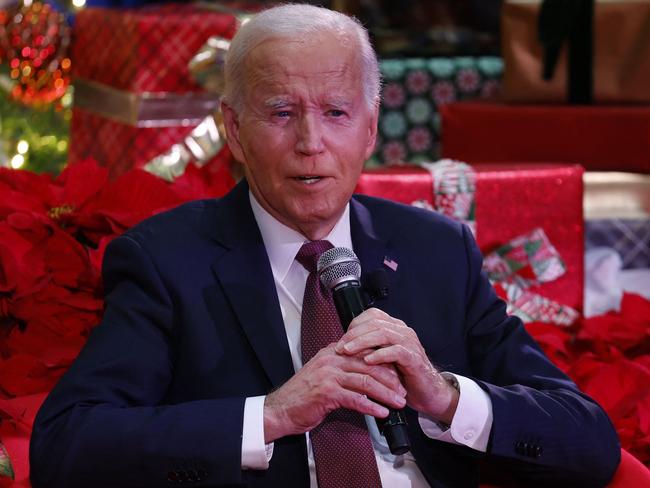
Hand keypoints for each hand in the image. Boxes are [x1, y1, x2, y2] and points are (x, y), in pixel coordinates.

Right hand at [263, 343, 406, 442]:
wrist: (280, 409)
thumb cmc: (303, 396)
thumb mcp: (324, 375)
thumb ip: (342, 370)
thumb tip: (366, 374)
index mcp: (333, 353)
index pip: (365, 353)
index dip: (385, 364)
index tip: (399, 375)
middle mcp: (332, 360)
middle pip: (369, 366)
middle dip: (390, 379)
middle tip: (404, 390)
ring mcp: (329, 375)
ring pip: (365, 381)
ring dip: (386, 393)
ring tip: (399, 403)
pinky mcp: (327, 393)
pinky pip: (355, 399)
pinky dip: (371, 406)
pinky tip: (382, 413)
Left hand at [335, 308, 458, 423]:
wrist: (427, 392)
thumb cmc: (402, 375)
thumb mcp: (382, 358)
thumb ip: (368, 348)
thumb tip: (343, 346)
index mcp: (395, 327)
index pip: (372, 315)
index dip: (355, 325)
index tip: (342, 339)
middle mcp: (403, 331)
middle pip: (374, 322)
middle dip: (353, 334)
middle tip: (340, 347)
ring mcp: (410, 343)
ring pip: (383, 333)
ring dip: (362, 342)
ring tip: (348, 351)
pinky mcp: (414, 358)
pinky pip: (396, 351)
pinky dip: (379, 355)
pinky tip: (367, 360)